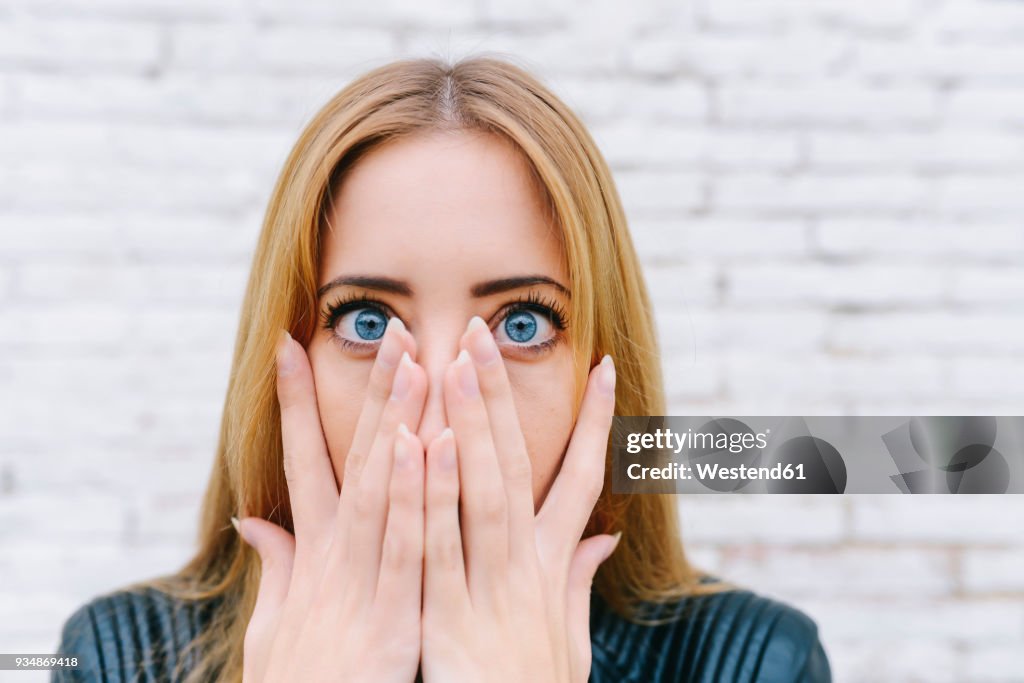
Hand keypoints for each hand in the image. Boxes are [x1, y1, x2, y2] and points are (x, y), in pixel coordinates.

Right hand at [235, 320, 427, 681]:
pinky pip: (405, 545)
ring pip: (381, 488)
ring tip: (412, 363)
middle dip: (372, 392)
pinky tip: (422, 447)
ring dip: (396, 423)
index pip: (303, 462)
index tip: (288, 348)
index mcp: (313, 553)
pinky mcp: (392, 614)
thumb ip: (278, 566)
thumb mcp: (276, 625)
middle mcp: (335, 555)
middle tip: (390, 330)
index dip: (293, 405)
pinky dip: (412, 496)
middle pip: (354, 458)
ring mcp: (362, 581)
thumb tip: (255, 520)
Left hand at [420, 316, 620, 682]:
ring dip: (470, 424)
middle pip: (516, 466)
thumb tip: (605, 538)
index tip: (605, 367)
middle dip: (500, 397)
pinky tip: (422, 445)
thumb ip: (578, 580)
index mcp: (551, 567)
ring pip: (481, 491)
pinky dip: (433, 493)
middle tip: (484, 335)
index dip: (596, 423)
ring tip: (456, 362)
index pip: (582, 479)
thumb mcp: (567, 640)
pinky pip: (439, 545)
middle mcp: (524, 566)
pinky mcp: (448, 617)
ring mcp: (487, 588)